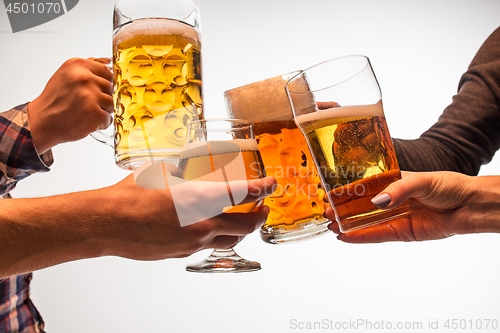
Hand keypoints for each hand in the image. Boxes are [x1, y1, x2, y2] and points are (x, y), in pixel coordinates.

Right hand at [0, 174, 276, 276]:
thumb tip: (189, 165)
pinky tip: (206, 228)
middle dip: (259, 216)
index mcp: (202, 198)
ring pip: (230, 240)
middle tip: (262, 208)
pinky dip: (214, 237)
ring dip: (241, 230)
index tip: (271, 185)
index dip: (263, 189)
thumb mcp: (163, 171)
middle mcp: (204, 223)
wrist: (108, 222)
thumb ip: (183, 170)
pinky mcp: (181, 253)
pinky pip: (206, 246)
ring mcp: (193, 242)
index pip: (245, 194)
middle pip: (246, 225)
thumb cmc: (131, 193)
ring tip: (241, 221)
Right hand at [28, 57, 112, 152]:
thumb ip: (87, 67)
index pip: (106, 71)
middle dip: (101, 97)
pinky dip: (101, 123)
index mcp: (78, 65)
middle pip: (110, 88)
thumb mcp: (66, 75)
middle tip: (85, 103)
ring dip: (102, 110)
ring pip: (111, 103)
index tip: (94, 90)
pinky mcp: (94, 113)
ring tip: (85, 112)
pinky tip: (86, 121)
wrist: (42, 121)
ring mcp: (90, 96)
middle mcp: (84, 78)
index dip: (103, 83)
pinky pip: (108, 118)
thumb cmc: (54, 100)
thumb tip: (108, 61)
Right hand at [325, 171, 499, 242]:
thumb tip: (378, 202)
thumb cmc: (449, 186)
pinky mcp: (402, 233)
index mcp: (393, 182)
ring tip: (331, 226)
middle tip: (326, 212)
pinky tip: (346, 236)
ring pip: (366, 222)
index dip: (346, 191)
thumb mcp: (422, 181)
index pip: (364, 186)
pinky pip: (377, 235)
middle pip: (361, 206)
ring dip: (348, 224)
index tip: (329, 194)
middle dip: (343, 209)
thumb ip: (398, 190)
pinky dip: (361, 237)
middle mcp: (392, 200)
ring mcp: (395, 217)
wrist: (470, 206)